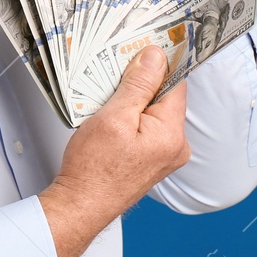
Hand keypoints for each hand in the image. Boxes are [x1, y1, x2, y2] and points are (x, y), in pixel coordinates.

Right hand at [38, 47, 189, 256]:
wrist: (80, 206)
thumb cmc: (93, 171)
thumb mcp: (114, 116)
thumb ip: (139, 84)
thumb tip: (155, 57)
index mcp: (172, 134)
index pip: (176, 83)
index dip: (158, 64)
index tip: (141, 50)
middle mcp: (176, 146)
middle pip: (165, 97)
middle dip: (141, 84)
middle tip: (114, 76)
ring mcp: (165, 156)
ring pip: (154, 112)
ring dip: (133, 101)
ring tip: (108, 102)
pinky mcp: (152, 161)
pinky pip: (147, 128)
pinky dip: (131, 118)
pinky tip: (110, 120)